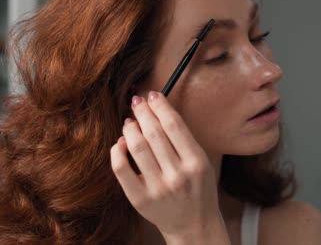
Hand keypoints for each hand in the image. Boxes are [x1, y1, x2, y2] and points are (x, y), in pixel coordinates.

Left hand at [110, 91, 228, 243]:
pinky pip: (121, 168)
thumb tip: (158, 111)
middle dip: (143, 111)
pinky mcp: (139, 199)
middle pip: (154, 132)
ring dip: (130, 127)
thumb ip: (184, 140)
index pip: (174, 125)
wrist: (194, 225)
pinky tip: (121, 143)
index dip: (160, 105)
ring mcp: (157, 188)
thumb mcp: (202, 163)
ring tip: (130, 120)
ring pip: (136, 146)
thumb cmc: (199, 190)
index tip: (153, 95)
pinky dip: (118, 150)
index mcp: (197, 163)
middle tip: (137, 101)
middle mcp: (178, 175)